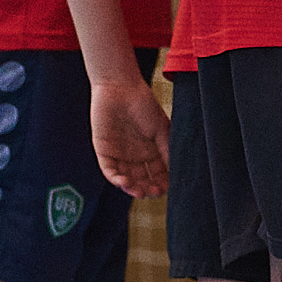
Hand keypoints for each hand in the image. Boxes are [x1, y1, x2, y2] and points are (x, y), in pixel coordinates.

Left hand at [89, 80, 171, 198]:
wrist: (121, 89)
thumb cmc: (144, 105)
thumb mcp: (161, 129)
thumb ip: (167, 150)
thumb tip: (177, 172)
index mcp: (151, 150)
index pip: (157, 174)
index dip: (161, 183)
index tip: (166, 189)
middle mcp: (136, 155)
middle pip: (142, 180)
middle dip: (147, 189)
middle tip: (152, 192)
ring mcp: (119, 154)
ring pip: (125, 179)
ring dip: (132, 188)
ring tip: (139, 192)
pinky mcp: (104, 151)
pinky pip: (109, 170)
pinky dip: (116, 179)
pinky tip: (124, 182)